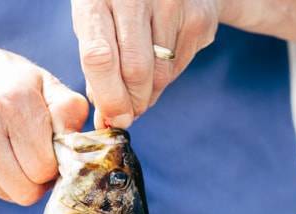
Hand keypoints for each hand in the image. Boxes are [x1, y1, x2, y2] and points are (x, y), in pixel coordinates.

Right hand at [0, 46, 88, 204]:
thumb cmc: (1, 85)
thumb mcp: (40, 82)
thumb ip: (68, 110)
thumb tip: (80, 148)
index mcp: (12, 100)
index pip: (45, 167)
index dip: (54, 162)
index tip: (47, 146)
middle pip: (28, 190)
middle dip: (37, 177)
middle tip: (30, 153)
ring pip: (10, 196)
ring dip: (16, 180)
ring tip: (8, 151)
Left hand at [72, 0, 220, 127]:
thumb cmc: (122, 5)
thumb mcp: (97, 21)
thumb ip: (98, 64)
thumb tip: (107, 117)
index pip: (99, 57)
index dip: (108, 97)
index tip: (113, 119)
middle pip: (135, 70)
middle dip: (132, 103)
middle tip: (129, 114)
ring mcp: (171, 3)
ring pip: (161, 74)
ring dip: (150, 93)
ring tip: (142, 86)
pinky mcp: (198, 17)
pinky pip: (179, 66)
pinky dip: (167, 76)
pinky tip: (162, 58)